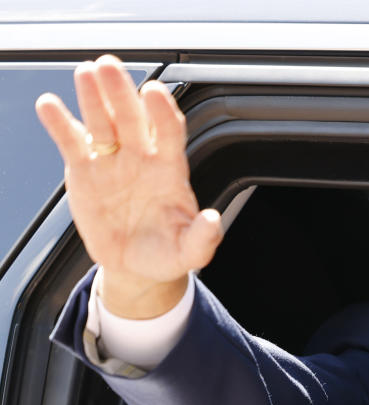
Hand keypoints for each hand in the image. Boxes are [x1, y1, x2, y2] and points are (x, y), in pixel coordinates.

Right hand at [35, 55, 221, 317]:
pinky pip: (72, 143)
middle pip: (132, 117)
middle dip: (122, 92)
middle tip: (110, 66)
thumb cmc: (168, 254)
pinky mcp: (84, 171)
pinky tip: (49, 105)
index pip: (169, 133)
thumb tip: (214, 220)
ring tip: (84, 73)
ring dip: (92, 98)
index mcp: (170, 170)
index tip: (154, 92)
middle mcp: (141, 158)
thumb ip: (204, 237)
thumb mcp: (190, 252)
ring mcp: (112, 162)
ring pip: (102, 123)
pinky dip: (59, 124)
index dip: (162, 113)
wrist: (137, 266)